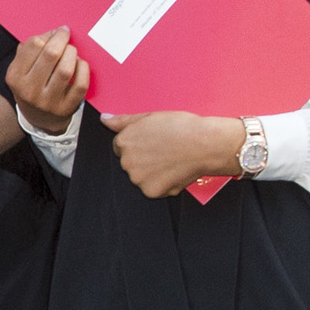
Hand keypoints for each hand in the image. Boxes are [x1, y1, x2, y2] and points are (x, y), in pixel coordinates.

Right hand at [8, 26, 88, 129]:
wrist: (38, 119)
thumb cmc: (31, 86)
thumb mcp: (20, 70)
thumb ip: (29, 50)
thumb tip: (54, 32)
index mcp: (15, 77)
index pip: (33, 45)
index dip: (48, 34)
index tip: (55, 32)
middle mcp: (30, 90)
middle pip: (50, 54)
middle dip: (62, 39)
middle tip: (66, 35)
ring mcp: (49, 102)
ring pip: (65, 69)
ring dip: (72, 53)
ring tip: (71, 51)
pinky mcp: (66, 108)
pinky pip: (80, 84)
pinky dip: (83, 69)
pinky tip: (79, 64)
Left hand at [102, 110, 244, 199]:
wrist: (204, 144)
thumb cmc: (181, 128)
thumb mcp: (149, 117)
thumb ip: (123, 121)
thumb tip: (104, 119)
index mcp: (124, 142)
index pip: (122, 147)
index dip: (139, 144)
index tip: (153, 142)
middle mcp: (127, 161)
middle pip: (130, 163)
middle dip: (143, 159)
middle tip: (164, 150)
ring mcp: (138, 178)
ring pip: (141, 177)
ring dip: (152, 173)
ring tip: (171, 160)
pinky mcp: (151, 192)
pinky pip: (153, 189)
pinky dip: (163, 183)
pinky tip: (174, 171)